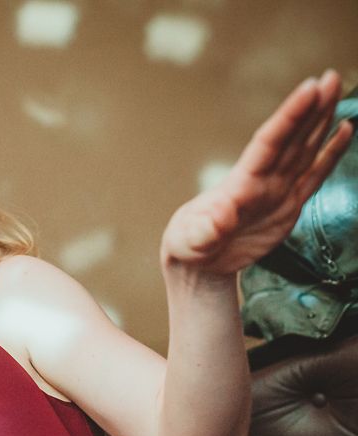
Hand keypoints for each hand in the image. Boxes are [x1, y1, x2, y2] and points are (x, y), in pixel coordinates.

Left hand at [161, 70, 353, 275]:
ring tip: (335, 89)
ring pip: (305, 149)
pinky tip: (343, 130)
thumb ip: (207, 229)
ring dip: (321, 120)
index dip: (289, 117)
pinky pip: (315, 175)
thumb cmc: (188, 245)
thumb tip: (222, 214)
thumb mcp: (191, 241)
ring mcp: (277, 191)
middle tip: (330, 78)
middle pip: (291, 139)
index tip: (307, 90)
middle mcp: (262, 181)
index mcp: (240, 185)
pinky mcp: (289, 206)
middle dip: (311, 109)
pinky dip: (330, 153)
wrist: (197, 262)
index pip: (269, 143)